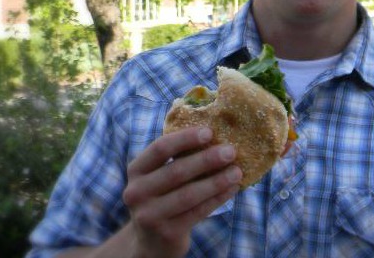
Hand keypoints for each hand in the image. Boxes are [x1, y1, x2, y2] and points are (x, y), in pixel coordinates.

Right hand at [122, 126, 241, 257]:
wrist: (152, 241)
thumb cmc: (163, 197)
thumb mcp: (159, 177)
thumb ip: (178, 158)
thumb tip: (217, 136)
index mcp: (136, 170)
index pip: (160, 148)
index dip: (185, 138)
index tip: (210, 131)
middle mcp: (136, 192)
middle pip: (177, 171)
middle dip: (207, 159)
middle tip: (231, 151)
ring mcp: (149, 215)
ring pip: (189, 194)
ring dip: (217, 181)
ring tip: (237, 171)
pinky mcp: (167, 232)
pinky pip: (198, 212)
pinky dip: (218, 198)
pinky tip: (232, 189)